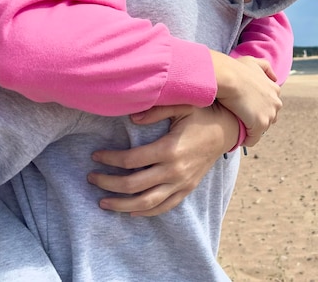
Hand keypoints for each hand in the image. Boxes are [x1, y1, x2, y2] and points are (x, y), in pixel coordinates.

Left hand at [87, 103, 238, 216]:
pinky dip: (146, 213)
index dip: (110, 160)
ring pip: (147, 203)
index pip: (132, 160)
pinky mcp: (187, 189)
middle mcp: (174, 170)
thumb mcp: (182, 104)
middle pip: (134, 185)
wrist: (227, 130)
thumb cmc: (202, 113)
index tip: (95, 156)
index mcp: (170, 149)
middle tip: (91, 178)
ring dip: (122, 205)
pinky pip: (164, 207)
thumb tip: (131, 118)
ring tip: (103, 203)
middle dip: (109, 183)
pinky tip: (130, 211)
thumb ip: (156, 109)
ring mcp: (182, 183)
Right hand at [210, 51, 281, 145]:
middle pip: (268, 117)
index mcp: (275, 89)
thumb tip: (274, 77)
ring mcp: (269, 115)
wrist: (229, 77)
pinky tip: (237, 137)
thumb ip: (266, 67)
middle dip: (256, 118)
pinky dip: (246, 139)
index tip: (245, 107)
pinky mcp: (260, 125)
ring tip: (237, 126)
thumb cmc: (237, 69)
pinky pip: (253, 139)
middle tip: (240, 116)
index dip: (257, 106)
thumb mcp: (253, 61)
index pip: (270, 104)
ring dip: (251, 128)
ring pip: (261, 128)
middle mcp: (276, 103)